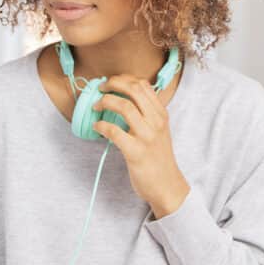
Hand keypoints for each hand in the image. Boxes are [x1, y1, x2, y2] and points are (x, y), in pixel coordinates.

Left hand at [91, 75, 190, 218]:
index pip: (143, 85)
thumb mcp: (159, 130)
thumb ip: (147, 114)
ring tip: (96, 106)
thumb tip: (123, 99)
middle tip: (100, 89)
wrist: (167, 185)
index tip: (111, 83)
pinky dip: (101, 126)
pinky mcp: (136, 152)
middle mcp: (156, 122)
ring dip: (105, 102)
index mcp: (161, 114)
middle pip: (133, 90)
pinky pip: (114, 132)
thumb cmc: (158, 158)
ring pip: (124, 106)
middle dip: (112, 84)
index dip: (123, 79)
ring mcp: (147, 136)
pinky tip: (96, 127)